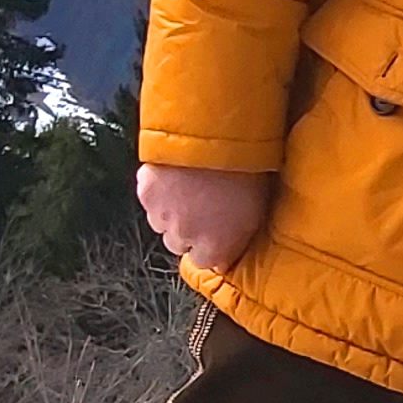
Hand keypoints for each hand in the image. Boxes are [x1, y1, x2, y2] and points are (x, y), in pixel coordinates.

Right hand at [137, 163, 270, 270]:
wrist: (217, 139)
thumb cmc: (246, 174)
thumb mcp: (256, 212)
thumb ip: (238, 239)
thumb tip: (227, 255)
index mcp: (215, 247)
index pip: (206, 263)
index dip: (211, 248)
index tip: (217, 237)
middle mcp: (184, 237)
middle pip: (179, 245)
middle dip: (189, 232)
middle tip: (203, 209)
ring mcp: (161, 216)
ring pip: (161, 224)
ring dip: (172, 213)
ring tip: (190, 190)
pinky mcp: (146, 193)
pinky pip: (150, 200)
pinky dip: (159, 192)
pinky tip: (176, 178)